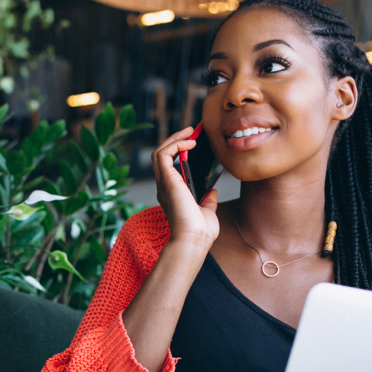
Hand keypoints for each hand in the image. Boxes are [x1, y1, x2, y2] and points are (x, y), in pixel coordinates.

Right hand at [152, 127, 219, 250]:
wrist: (194, 240)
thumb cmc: (200, 232)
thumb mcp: (207, 212)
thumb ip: (208, 201)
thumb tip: (212, 190)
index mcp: (173, 193)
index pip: (170, 167)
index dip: (179, 152)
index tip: (193, 143)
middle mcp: (165, 187)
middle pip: (162, 156)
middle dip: (175, 140)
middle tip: (191, 132)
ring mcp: (164, 183)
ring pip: (159, 152)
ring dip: (174, 139)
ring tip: (190, 132)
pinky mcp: (167, 180)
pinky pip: (164, 154)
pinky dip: (175, 145)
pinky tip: (190, 143)